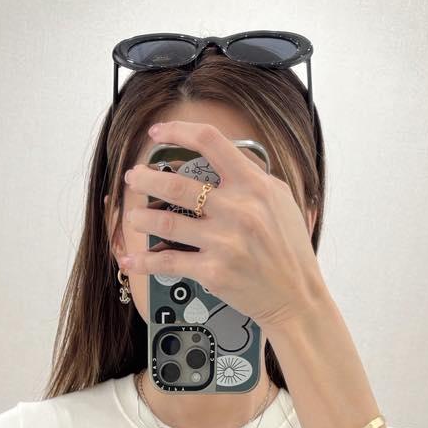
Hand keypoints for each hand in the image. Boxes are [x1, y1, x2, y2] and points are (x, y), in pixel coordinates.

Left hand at [121, 118, 328, 330]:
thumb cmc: (289, 249)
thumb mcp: (280, 201)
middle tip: (134, 178)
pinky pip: (168, 262)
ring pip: (166, 222)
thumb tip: (222, 158)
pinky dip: (144, 261)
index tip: (158, 133)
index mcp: (254, 185)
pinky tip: (130, 260)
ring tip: (133, 216)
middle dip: (146, 179)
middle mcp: (238, 210)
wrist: (297, 296)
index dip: (178, 131)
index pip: (210, 142)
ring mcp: (223, 241)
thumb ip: (252, 177)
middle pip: (177, 184)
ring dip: (141, 217)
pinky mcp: (212, 271)